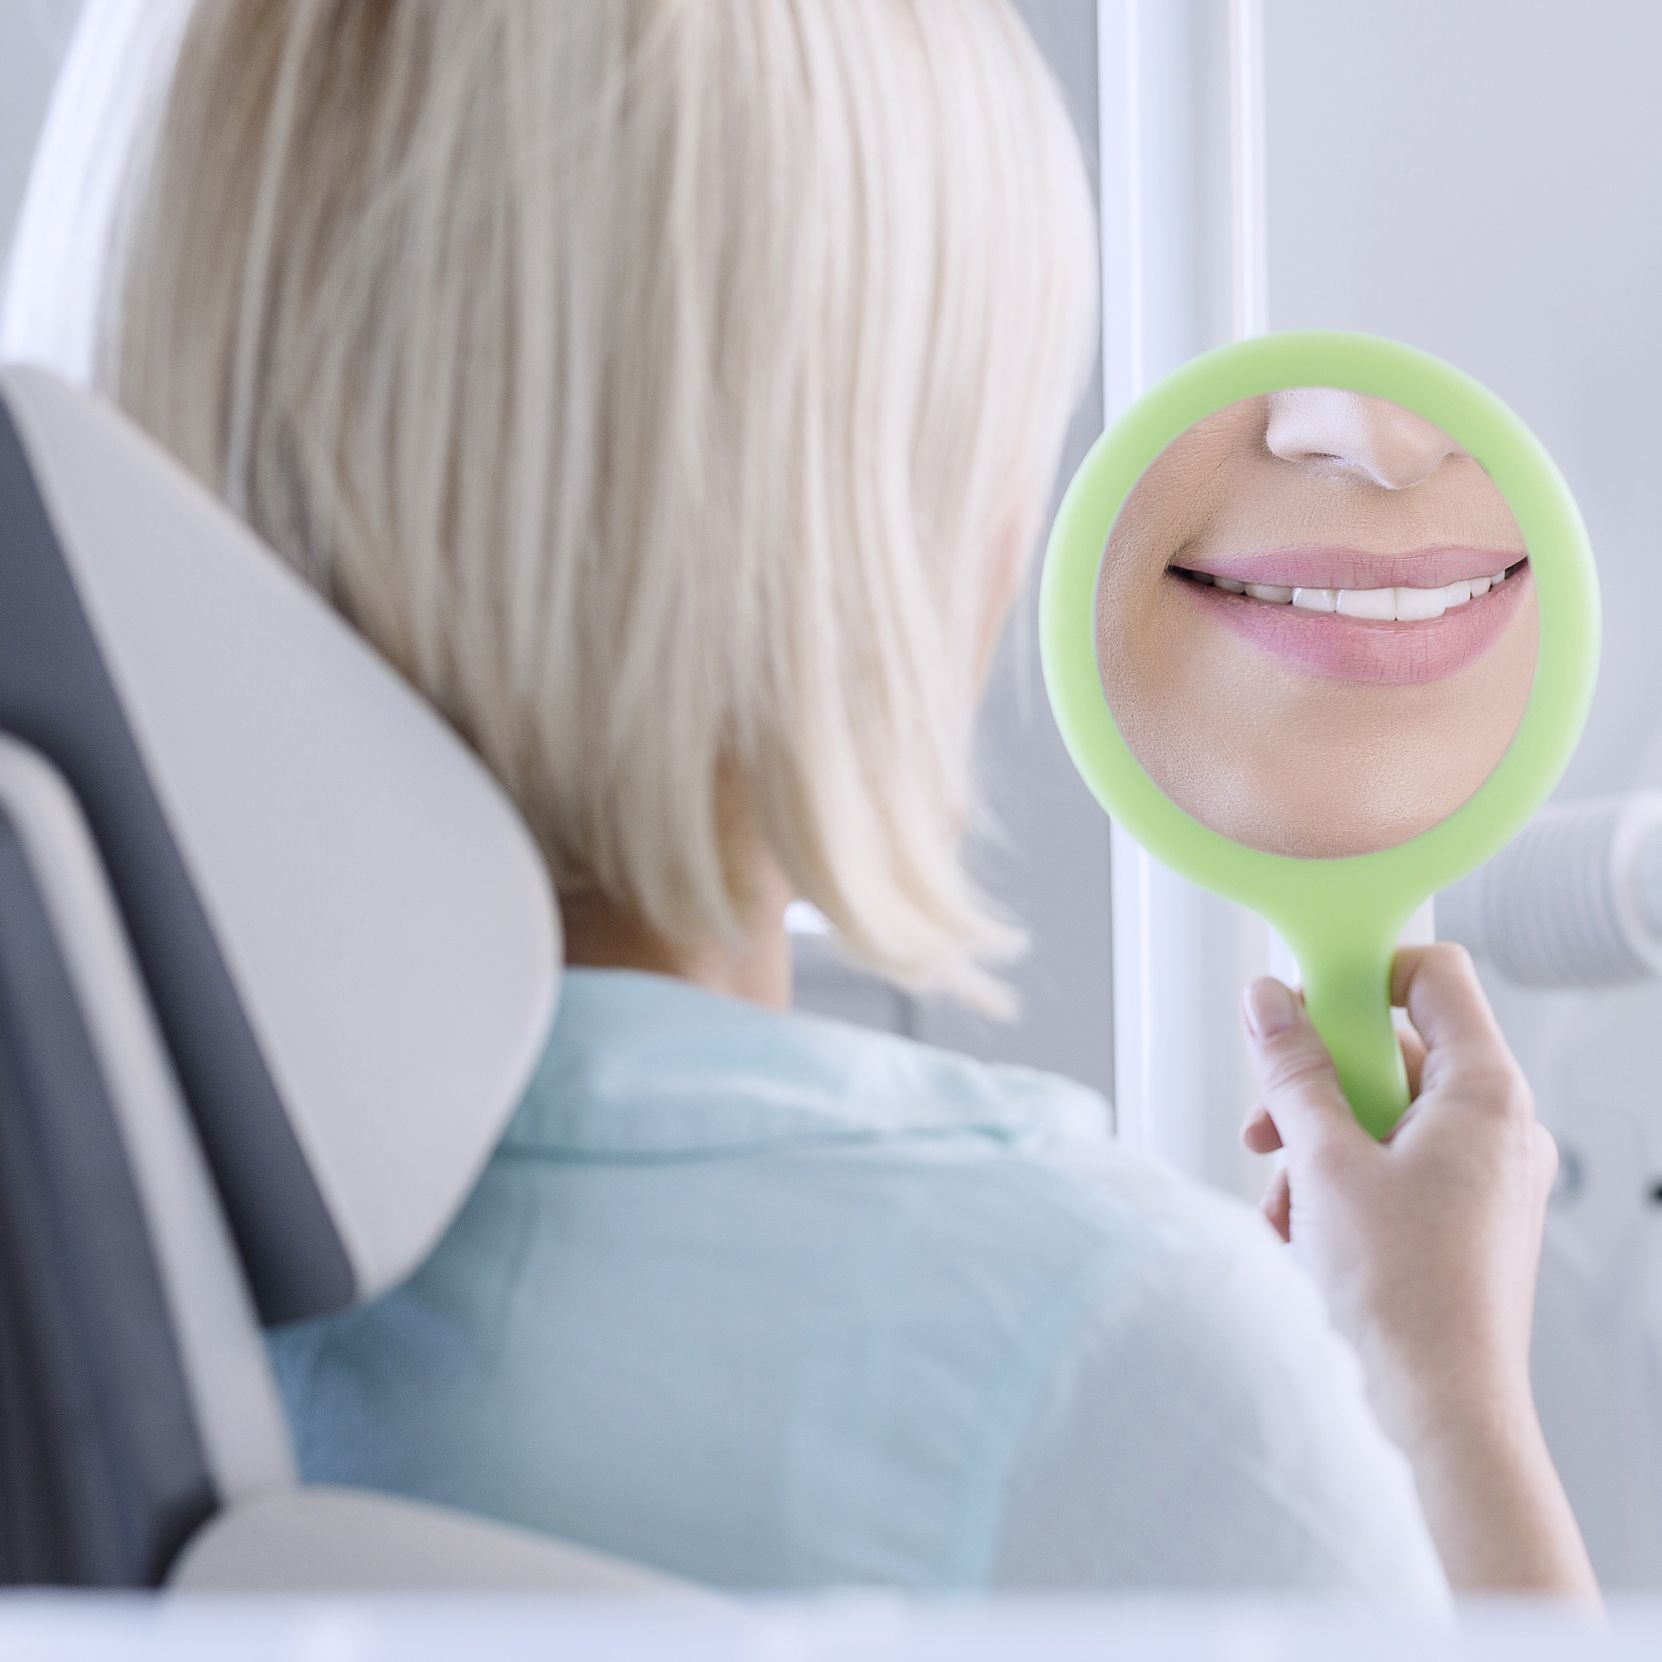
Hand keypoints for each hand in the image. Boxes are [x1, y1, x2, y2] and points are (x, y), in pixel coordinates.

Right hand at [1239, 943, 1553, 1442]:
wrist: (1437, 1412)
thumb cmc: (1403, 1295)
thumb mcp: (1323, 1161)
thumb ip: (1292, 1070)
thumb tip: (1268, 1001)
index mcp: (1483, 1094)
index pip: (1432, 976)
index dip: (1362, 974)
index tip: (1302, 1001)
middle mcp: (1498, 1127)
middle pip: (1395, 1051)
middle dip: (1317, 1081)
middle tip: (1269, 1120)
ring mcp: (1486, 1177)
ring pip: (1384, 1115)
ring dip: (1316, 1143)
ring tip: (1282, 1196)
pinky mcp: (1465, 1220)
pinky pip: (1395, 1166)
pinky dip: (1341, 1183)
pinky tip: (1303, 1230)